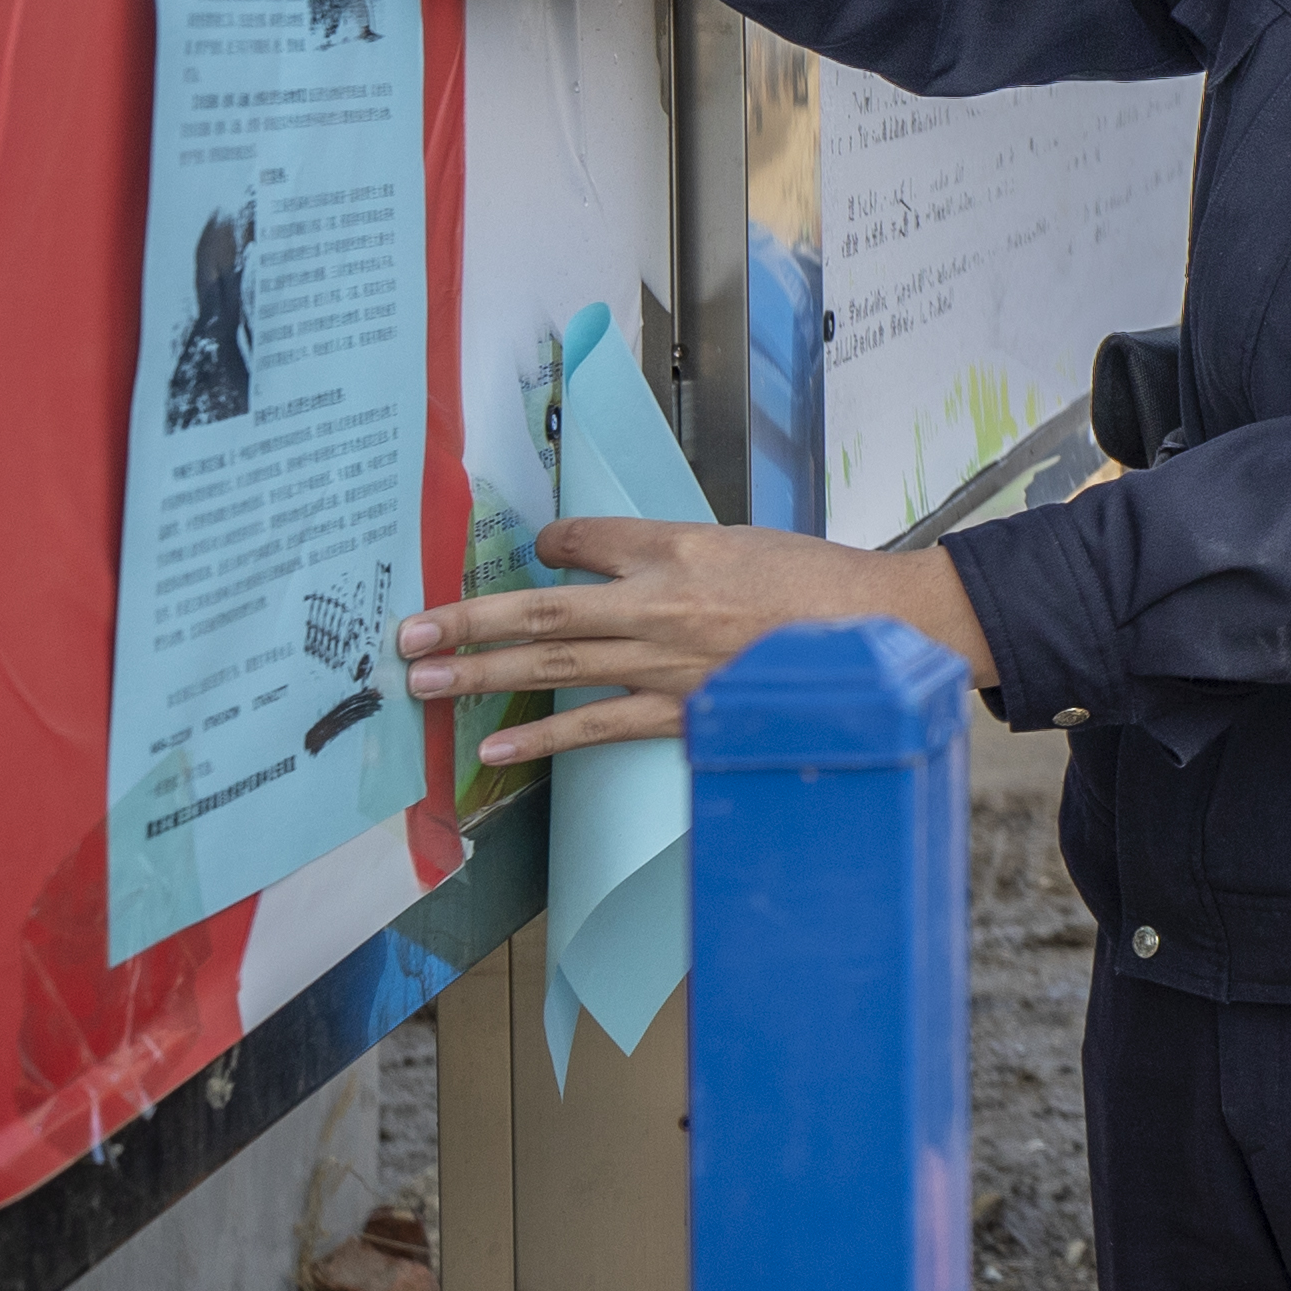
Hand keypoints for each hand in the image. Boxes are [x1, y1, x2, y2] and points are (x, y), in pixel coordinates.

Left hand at [402, 517, 996, 761]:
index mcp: (677, 545)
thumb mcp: (740, 544)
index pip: (582, 540)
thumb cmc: (817, 586)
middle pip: (543, 609)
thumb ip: (670, 554)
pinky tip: (494, 749)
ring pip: (555, 666)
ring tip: (424, 680)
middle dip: (469, 619)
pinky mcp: (683, 711)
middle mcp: (661, 600)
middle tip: (409, 629)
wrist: (881, 634)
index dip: (545, 548)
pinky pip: (597, 727)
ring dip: (481, 675)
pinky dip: (542, 740)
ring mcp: (668, 661)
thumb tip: (604, 561)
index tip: (525, 558)